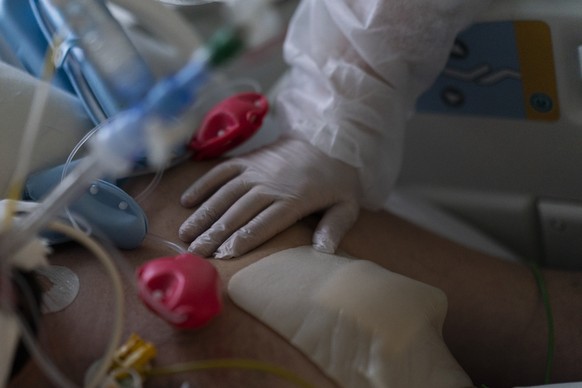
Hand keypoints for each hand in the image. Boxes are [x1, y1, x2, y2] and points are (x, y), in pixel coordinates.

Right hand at [179, 136, 360, 258]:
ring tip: (185, 234)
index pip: (262, 224)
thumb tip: (323, 253)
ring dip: (203, 214)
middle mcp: (269, 185)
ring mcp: (255, 170)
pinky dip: (203, 184)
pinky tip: (187, 201)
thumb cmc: (337, 179)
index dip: (240, 241)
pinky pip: (221, 171)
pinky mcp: (248, 159)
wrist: (329, 138)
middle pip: (237, 213)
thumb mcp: (347, 205)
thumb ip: (335, 228)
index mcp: (293, 200)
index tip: (221, 255)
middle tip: (194, 252)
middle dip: (214, 234)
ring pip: (224, 194)